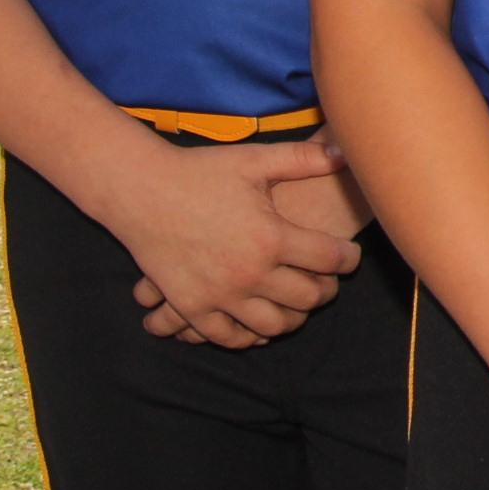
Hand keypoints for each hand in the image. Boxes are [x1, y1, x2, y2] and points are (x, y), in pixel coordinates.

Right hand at [106, 136, 362, 346]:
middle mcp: (249, 273)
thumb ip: (304, 159)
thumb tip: (345, 152)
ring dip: (294, 317)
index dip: (349, 259)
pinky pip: (229, 337)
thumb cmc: (200, 171)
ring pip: (275, 325)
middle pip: (310, 298)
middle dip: (326, 290)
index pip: (332, 260)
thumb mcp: (255, 160)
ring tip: (296, 303)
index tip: (349, 256)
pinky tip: (259, 321)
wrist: (139, 189)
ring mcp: (219, 295)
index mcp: (271, 237)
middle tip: (327, 281)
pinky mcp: (192, 307)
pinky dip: (250, 335)